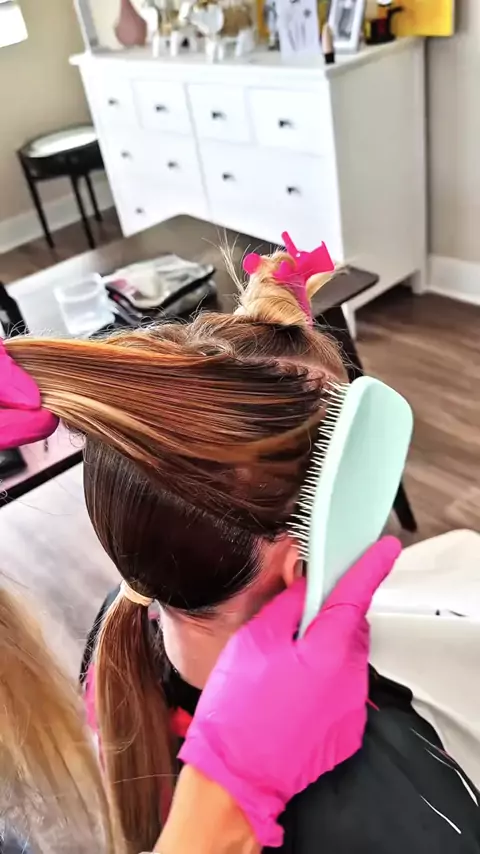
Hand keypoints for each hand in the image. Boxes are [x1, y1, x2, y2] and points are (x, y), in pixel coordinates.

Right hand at [179, 537, 400, 847]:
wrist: (236, 778)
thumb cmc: (238, 712)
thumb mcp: (254, 641)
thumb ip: (286, 606)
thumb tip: (306, 588)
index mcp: (328, 649)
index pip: (357, 594)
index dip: (371, 566)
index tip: (385, 548)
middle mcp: (350, 677)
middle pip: (351, 627)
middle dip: (329, 617)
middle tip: (291, 624)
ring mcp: (351, 707)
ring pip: (346, 659)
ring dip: (324, 651)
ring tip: (283, 668)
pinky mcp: (346, 731)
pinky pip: (341, 690)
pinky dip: (323, 682)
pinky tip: (290, 694)